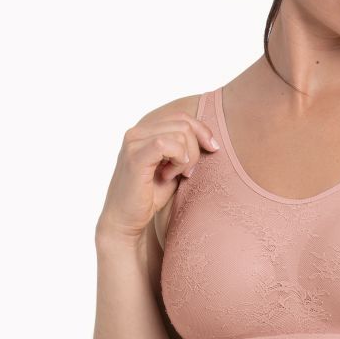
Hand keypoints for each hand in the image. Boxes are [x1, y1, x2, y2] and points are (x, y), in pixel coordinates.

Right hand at [96, 111, 218, 244]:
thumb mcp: (174, 166)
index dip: (202, 130)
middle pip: (183, 123)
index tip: (213, 148)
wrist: (126, 221)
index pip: (181, 117)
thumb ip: (185, 148)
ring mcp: (133, 142)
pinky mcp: (134, 157)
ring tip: (175, 175)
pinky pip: (166, 144)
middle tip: (187, 172)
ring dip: (186, 157)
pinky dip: (177, 160)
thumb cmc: (150, 195)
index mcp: (145, 130)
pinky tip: (170, 175)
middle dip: (195, 148)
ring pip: (180, 133)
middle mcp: (137, 132)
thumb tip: (211, 138)